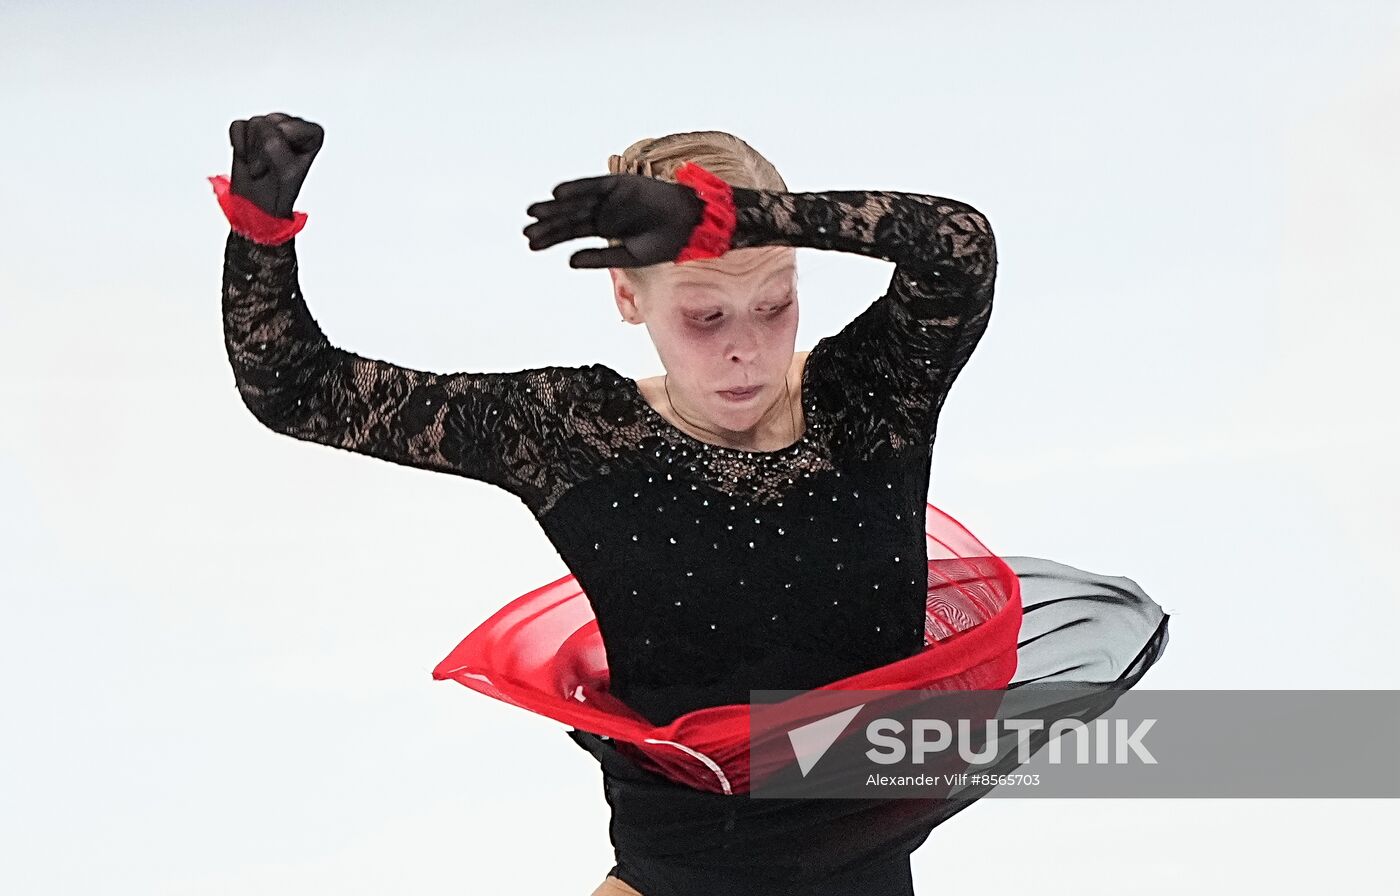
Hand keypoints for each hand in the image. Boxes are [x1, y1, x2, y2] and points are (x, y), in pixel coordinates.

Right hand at [228, 112, 323, 218]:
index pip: (288, 128)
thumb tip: (258, 128)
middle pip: (270, 124)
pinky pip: (238, 126)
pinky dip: (239, 146)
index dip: (279, 150)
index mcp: (312, 134)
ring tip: (261, 165)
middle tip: (270, 168)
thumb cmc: (280, 191)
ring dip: (253, 151)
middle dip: (264, 150)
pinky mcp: (249, 127)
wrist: (259, 205)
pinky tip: (248, 157)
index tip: (284, 167)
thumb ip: (274, 144)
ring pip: (255, 124)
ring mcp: (271, 124)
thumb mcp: (286, 172)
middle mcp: (293, 125)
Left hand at [523, 173, 703, 267]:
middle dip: (547, 224)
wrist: (689, 224)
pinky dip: (576, 188)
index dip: (551, 237)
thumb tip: (568, 261)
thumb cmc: (664, 243)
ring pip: (576, 201)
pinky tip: (557, 194)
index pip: (571, 233)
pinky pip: (593, 186)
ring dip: (555, 206)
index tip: (531, 243)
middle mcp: (603, 211)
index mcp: (604, 229)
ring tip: (533, 213)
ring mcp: (610, 197)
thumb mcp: (628, 256)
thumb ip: (599, 258)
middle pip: (569, 217)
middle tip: (526, 231)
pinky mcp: (619, 184)